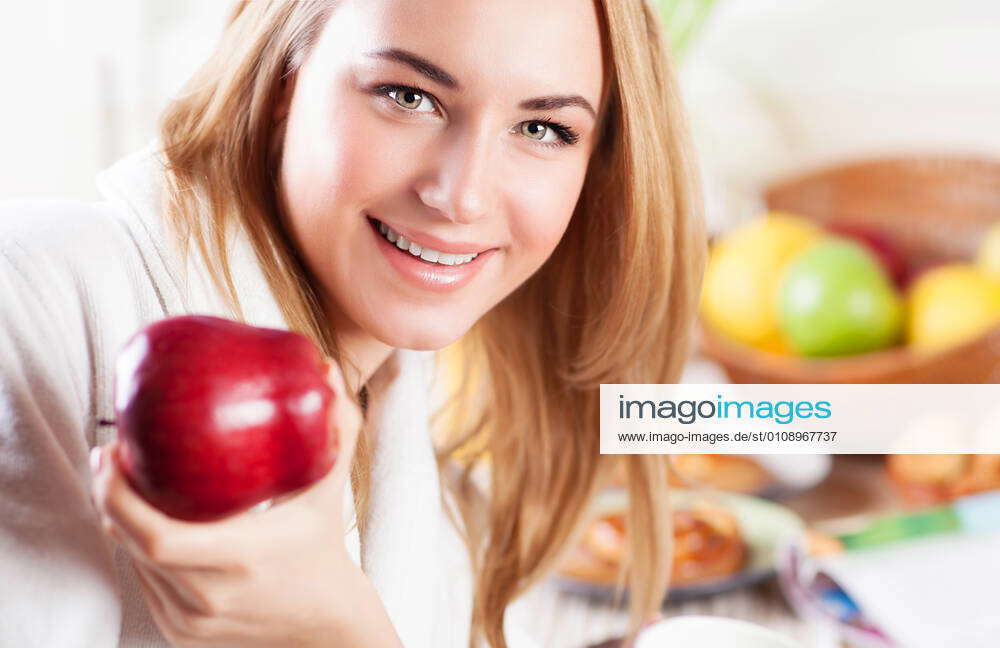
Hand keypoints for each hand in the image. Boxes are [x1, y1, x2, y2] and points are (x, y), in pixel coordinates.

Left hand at [90, 361, 400, 646]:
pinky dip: (136, 547)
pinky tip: (139, 518)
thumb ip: (335, 430)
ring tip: (118, 478)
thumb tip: (327, 370)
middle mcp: (210, 595)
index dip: (121, 494)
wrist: (324, 623)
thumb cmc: (323, 548)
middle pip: (131, 543)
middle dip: (107, 494)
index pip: (157, 535)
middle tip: (108, 454)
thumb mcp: (330, 490)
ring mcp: (189, 620)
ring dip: (118, 519)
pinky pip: (143, 581)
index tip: (117, 450)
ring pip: (132, 562)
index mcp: (243, 556)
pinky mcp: (178, 632)